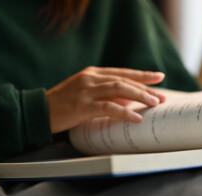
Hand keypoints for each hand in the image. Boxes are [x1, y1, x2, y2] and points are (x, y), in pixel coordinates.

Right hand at [46, 66, 165, 133]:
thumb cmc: (64, 105)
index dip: (142, 75)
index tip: (159, 77)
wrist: (39, 112)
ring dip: (139, 96)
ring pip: (119, 89)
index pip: (123, 72)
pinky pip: (108, 107)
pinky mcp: (82, 105)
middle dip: (146, 87)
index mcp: (93, 73)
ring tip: (155, 104)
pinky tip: (136, 117)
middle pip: (124, 79)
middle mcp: (91, 78)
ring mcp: (86, 90)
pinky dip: (124, 111)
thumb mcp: (86, 95)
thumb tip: (130, 101)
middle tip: (162, 96)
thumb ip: (107, 95)